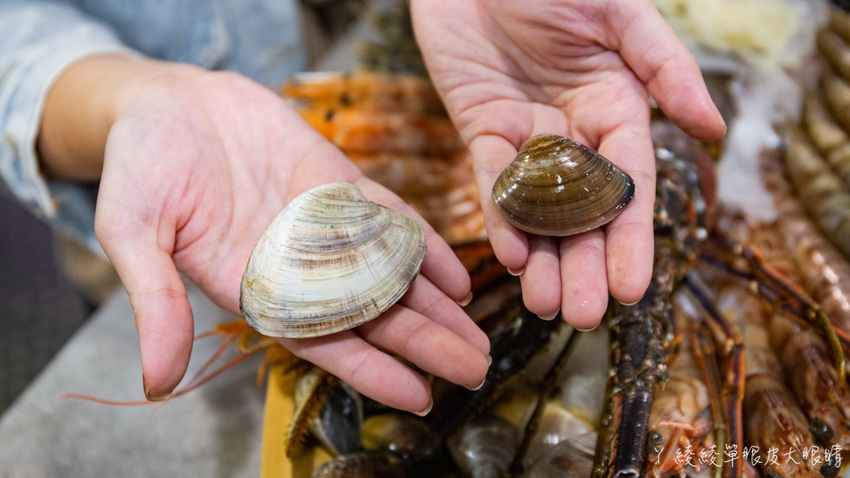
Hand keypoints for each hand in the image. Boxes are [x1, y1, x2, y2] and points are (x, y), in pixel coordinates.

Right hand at [39, 55, 488, 413]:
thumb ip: (154, 301)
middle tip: (474, 371)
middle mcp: (297, 264)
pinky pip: (388, 218)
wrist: (164, 101)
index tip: (418, 396)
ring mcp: (323, 224)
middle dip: (422, 343)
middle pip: (370, 314)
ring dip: (433, 304)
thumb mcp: (132, 232)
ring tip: (476, 335)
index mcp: (254, 285)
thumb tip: (155, 384)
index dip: (369, 370)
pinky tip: (456, 273)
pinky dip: (423, 244)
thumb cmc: (138, 167)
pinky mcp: (337, 183)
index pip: (321, 341)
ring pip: (388, 272)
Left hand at [412, 0, 725, 328]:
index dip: (631, 239)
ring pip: (537, 210)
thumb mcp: (622, 18)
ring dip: (542, 258)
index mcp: (617, 110)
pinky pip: (491, 180)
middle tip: (583, 315)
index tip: (635, 288)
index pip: (629, 187)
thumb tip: (714, 131)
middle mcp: (574, 133)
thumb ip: (664, 70)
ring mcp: (526, 135)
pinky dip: (500, 216)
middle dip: (583, 264)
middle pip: (582, 213)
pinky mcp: (481, 128)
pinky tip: (510, 255)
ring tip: (545, 305)